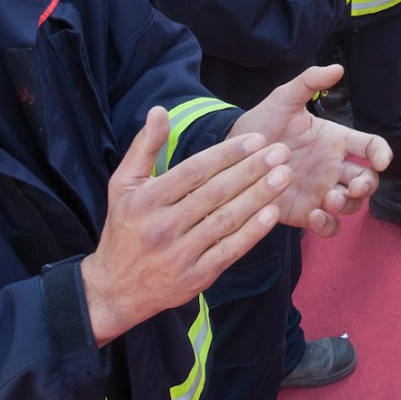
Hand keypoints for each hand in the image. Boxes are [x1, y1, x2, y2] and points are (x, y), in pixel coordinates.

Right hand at [80, 108, 294, 345]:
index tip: (257, 139)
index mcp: (146, 200)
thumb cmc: (124, 229)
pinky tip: (273, 213)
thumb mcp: (123, 185)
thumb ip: (143, 147)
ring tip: (284, 175)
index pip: (194, 171)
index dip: (228, 153)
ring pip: (227, 220)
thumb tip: (159, 110)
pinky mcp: (197, 276)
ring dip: (259, 196)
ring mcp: (180, 254)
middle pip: (215, 193)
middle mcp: (162, 227)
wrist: (116, 289)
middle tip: (281, 151)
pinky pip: (230, 250)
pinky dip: (253, 232)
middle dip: (252, 169)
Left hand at [231, 64, 390, 230]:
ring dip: (349, 205)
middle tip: (355, 186)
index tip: (381, 161)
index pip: (371, 147)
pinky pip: (328, 226)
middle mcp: (333, 168)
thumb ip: (309, 82)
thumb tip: (337, 68)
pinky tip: (316, 216)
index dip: (382, 153)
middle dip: (367, 186)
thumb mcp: (283, 99)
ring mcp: (320, 192)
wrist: (231, 153)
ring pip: (351, 205)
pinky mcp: (304, 212)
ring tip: (330, 199)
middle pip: (367, 181)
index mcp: (335, 141)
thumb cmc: (260, 123)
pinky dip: (329, 225)